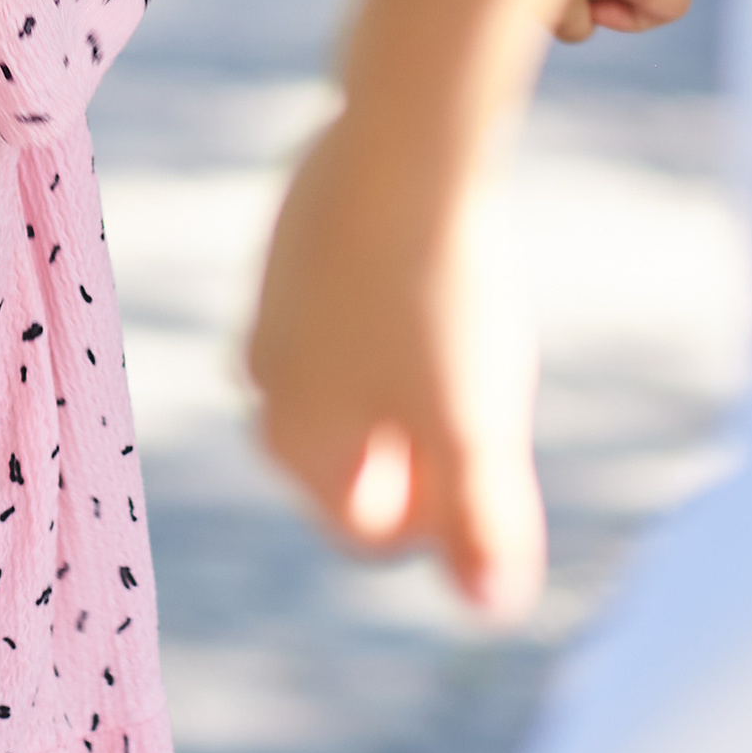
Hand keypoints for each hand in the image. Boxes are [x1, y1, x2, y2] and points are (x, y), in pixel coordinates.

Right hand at [245, 108, 545, 617]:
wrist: (405, 143)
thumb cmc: (439, 299)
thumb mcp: (477, 429)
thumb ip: (481, 528)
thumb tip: (488, 609)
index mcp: (293, 440)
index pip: (369, 530)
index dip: (442, 514)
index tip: (489, 444)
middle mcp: (262, 379)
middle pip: (361, 455)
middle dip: (427, 441)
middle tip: (486, 382)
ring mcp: (269, 307)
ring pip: (356, 379)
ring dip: (412, 375)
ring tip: (468, 322)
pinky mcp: (290, 244)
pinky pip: (349, 311)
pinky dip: (395, 311)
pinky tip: (437, 268)